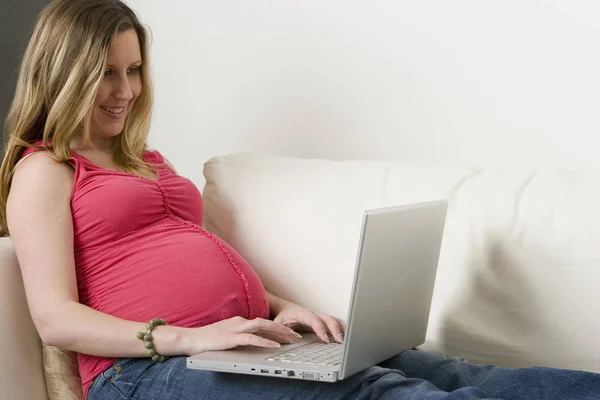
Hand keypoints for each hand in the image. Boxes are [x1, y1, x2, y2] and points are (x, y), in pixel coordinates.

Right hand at [183, 316, 302, 354]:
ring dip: (279, 332)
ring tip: (291, 338)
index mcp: (239, 321)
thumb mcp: (225, 334)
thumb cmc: (206, 338)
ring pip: (263, 326)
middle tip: (297, 335)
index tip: (289, 332)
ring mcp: (235, 329)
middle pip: (267, 322)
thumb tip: (249, 340)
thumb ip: (237, 335)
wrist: (189, 339)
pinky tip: (274, 345)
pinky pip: (251, 338)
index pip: (263, 321)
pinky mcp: (231, 338)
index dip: (278, 326)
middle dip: (283, 328)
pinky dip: (265, 341)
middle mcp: (240, 322)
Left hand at [273, 303, 345, 343]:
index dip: (321, 329)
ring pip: (333, 319)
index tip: (326, 340)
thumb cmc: (282, 317)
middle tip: (340, 341)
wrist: (285, 309)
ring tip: (348, 339)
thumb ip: (281, 331)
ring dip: (341, 328)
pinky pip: (334, 323)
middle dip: (335, 329)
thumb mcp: (277, 324)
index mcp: (302, 314)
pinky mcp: (322, 321)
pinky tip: (346, 336)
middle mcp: (313, 314)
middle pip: (327, 318)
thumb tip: (291, 339)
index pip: (314, 320)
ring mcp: (319, 317)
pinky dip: (341, 328)